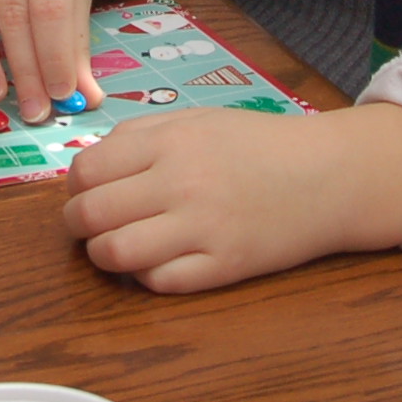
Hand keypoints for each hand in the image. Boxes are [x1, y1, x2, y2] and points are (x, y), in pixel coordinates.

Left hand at [62, 101, 401, 293]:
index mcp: (169, 141)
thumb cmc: (258, 145)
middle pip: (91, 215)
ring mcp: (202, 228)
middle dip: (77, 225)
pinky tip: (156, 260)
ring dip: (103, 255)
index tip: (86, 192)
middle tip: (89, 225)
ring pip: (115, 254)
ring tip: (115, 247)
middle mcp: (180, 183)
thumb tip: (88, 168)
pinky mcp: (223, 267)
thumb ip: (140, 137)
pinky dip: (145, 275)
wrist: (327, 176)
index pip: (87, 171)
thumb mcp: (196, 120)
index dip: (75, 187)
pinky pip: (158, 281)